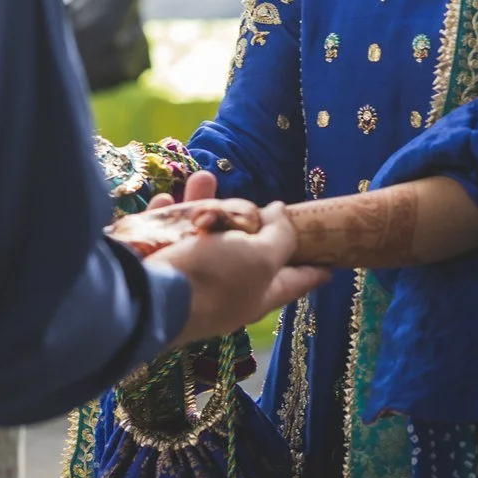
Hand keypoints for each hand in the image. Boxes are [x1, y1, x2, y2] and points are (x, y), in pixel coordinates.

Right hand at [148, 174, 327, 344]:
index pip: (295, 281)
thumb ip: (279, 236)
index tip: (332, 264)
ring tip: (204, 179)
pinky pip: (168, 232)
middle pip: (248, 249)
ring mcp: (192, 277)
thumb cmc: (213, 279)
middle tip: (257, 207)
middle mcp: (227, 288)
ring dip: (205, 203)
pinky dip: (168, 213)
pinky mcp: (160, 264)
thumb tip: (281, 212)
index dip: (314, 270)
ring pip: (207, 232)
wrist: (145, 298)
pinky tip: (166, 199)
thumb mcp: (261, 257)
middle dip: (250, 220)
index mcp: (258, 295)